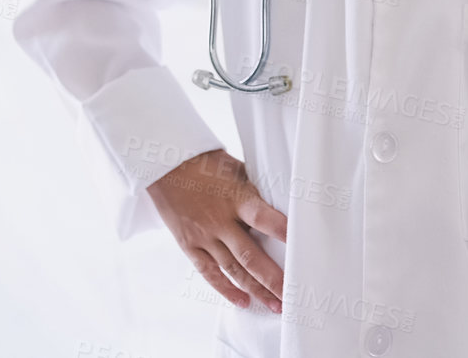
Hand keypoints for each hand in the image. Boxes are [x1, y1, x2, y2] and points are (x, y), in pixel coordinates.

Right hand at [147, 148, 287, 313]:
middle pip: (250, 256)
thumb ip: (255, 190)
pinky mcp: (190, 245)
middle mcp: (220, 220)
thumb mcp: (235, 169)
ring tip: (275, 305)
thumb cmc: (205, 163)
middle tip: (293, 295)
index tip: (302, 247)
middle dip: (273, 279)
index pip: (263, 218)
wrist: (165, 165)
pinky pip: (209, 272)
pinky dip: (226, 289)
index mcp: (235, 197)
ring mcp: (204, 236)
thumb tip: (281, 202)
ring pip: (233, 270)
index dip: (282, 232)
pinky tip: (242, 301)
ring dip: (255, 290)